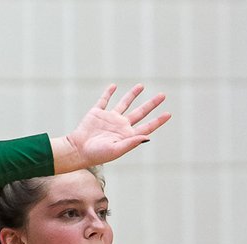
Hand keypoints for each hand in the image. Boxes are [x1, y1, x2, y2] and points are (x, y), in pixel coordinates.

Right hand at [52, 84, 170, 172]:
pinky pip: (105, 100)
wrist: (78, 150)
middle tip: (162, 95)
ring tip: (141, 86)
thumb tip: (148, 136)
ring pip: (125, 103)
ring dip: (133, 94)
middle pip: (140, 112)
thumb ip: (132, 142)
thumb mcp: (116, 150)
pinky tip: (113, 86)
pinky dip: (109, 92)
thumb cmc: (97, 154)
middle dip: (151, 104)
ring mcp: (110, 118)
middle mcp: (121, 126)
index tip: (168, 114)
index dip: (158, 121)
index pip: (147, 126)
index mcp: (127, 136)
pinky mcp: (98, 113)